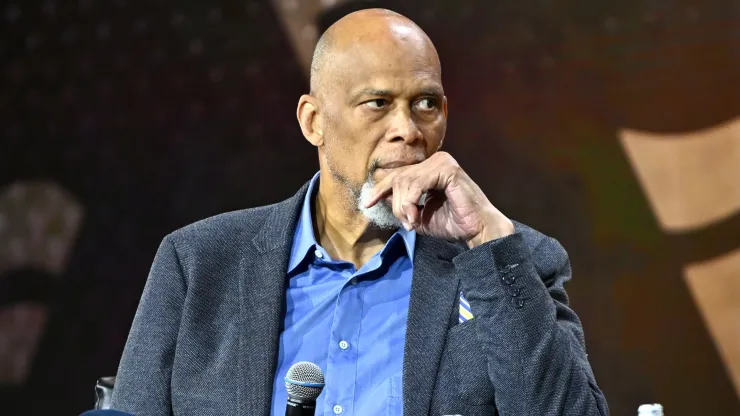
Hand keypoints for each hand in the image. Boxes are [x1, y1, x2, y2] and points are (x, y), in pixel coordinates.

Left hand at [364, 152, 514, 246]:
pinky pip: (417, 182)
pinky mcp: (447, 169)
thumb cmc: (452, 223)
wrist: (477, 230)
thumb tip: (382, 196)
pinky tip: (415, 216)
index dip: (380, 189)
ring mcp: (442, 162)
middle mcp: (435, 160)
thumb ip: (402, 204)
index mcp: (429, 169)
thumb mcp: (418, 215)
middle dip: (396, 204)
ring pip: (405, 181)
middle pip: (398, 178)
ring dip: (403, 206)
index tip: (367, 204)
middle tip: (406, 223)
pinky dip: (411, 201)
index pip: (397, 175)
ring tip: (412, 222)